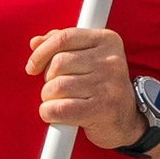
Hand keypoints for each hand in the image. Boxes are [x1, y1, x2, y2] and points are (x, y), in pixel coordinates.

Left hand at [25, 25, 139, 149]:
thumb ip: (63, 45)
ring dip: (48, 98)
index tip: (32, 66)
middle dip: (48, 79)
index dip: (42, 52)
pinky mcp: (102, 110)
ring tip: (58, 101)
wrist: (127, 121)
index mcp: (107, 40)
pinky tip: (54, 114)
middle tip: (55, 88)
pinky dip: (49, 112)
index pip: (64, 37)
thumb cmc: (102, 86)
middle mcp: (111, 61)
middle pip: (58, 63)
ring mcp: (108, 86)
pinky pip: (60, 109)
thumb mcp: (89, 57)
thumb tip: (35, 42)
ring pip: (57, 86)